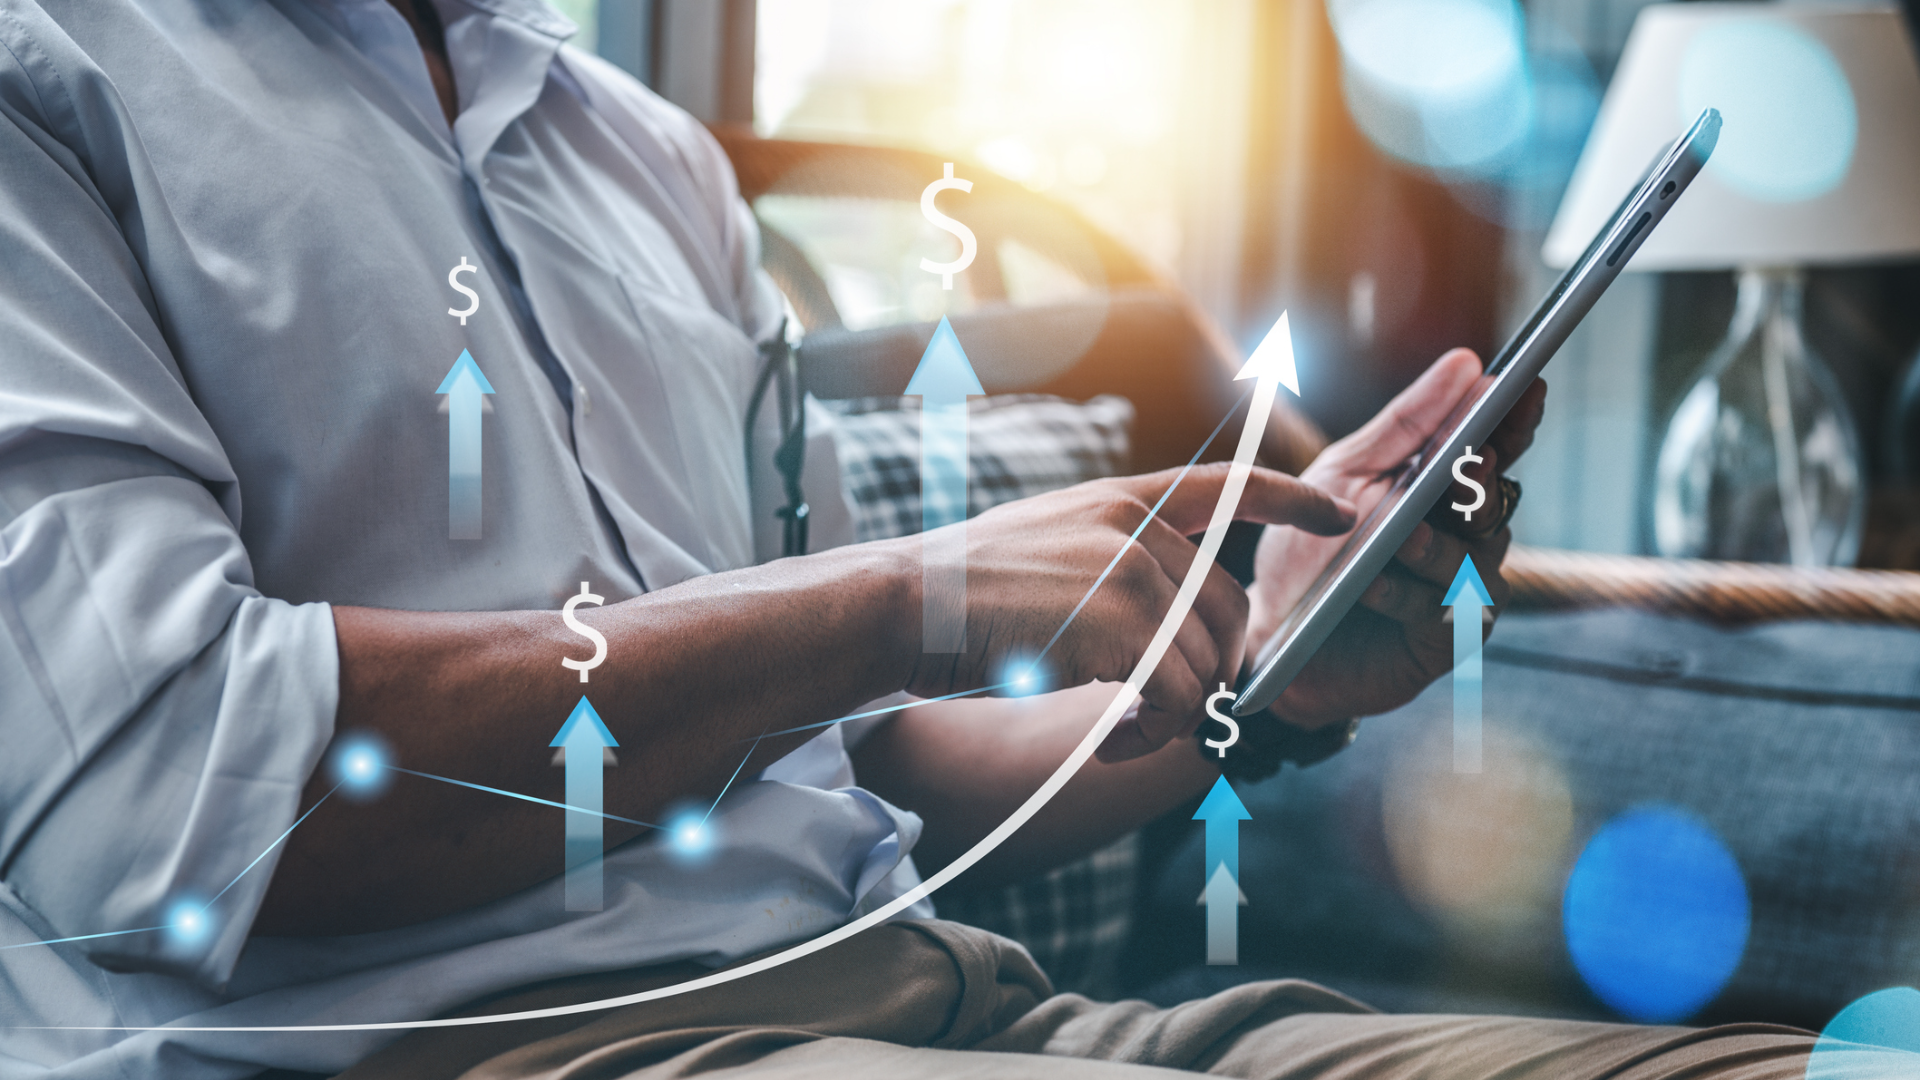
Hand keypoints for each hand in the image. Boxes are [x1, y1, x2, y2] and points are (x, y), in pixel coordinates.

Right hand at [899, 464, 1353, 756]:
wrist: (901, 605)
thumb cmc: (958, 595)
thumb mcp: (1045, 548)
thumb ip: (1109, 562)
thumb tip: (1165, 623)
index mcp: (1117, 500)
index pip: (1226, 482)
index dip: (1291, 497)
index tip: (1339, 513)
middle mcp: (1132, 525)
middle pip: (1231, 608)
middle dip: (1213, 673)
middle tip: (1163, 714)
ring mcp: (1129, 568)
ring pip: (1208, 662)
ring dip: (1175, 718)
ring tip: (1123, 735)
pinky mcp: (1119, 621)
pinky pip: (1179, 699)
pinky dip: (1155, 739)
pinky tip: (1112, 745)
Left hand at [1245, 349, 1546, 728]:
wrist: (1270, 634)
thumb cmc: (1311, 551)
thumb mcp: (1346, 474)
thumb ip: (1407, 424)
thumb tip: (1468, 361)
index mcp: (1442, 489)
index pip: (1493, 447)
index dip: (1514, 418)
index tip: (1524, 384)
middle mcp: (1463, 536)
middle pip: (1494, 502)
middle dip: (1481, 482)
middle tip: (1471, 461)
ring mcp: (1460, 590)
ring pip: (1474, 560)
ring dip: (1435, 546)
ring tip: (1401, 535)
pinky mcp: (1445, 640)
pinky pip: (1441, 613)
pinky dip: (1403, 595)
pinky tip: (1370, 584)